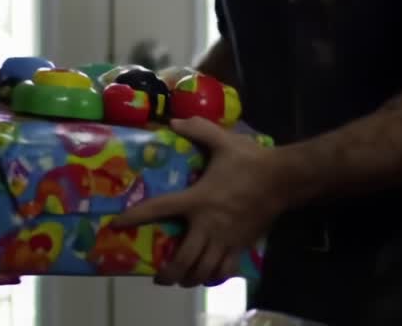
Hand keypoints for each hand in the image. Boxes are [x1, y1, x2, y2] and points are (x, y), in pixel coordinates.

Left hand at [113, 117, 284, 287]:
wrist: (284, 179)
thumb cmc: (251, 160)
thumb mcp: (224, 140)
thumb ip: (198, 129)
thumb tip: (174, 121)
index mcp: (198, 199)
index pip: (159, 209)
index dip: (135, 217)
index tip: (117, 224)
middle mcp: (208, 225)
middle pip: (183, 259)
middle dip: (168, 273)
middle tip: (158, 278)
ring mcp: (226, 238)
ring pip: (203, 270)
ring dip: (189, 278)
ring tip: (180, 280)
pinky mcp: (241, 245)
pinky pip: (225, 270)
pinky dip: (215, 277)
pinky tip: (209, 276)